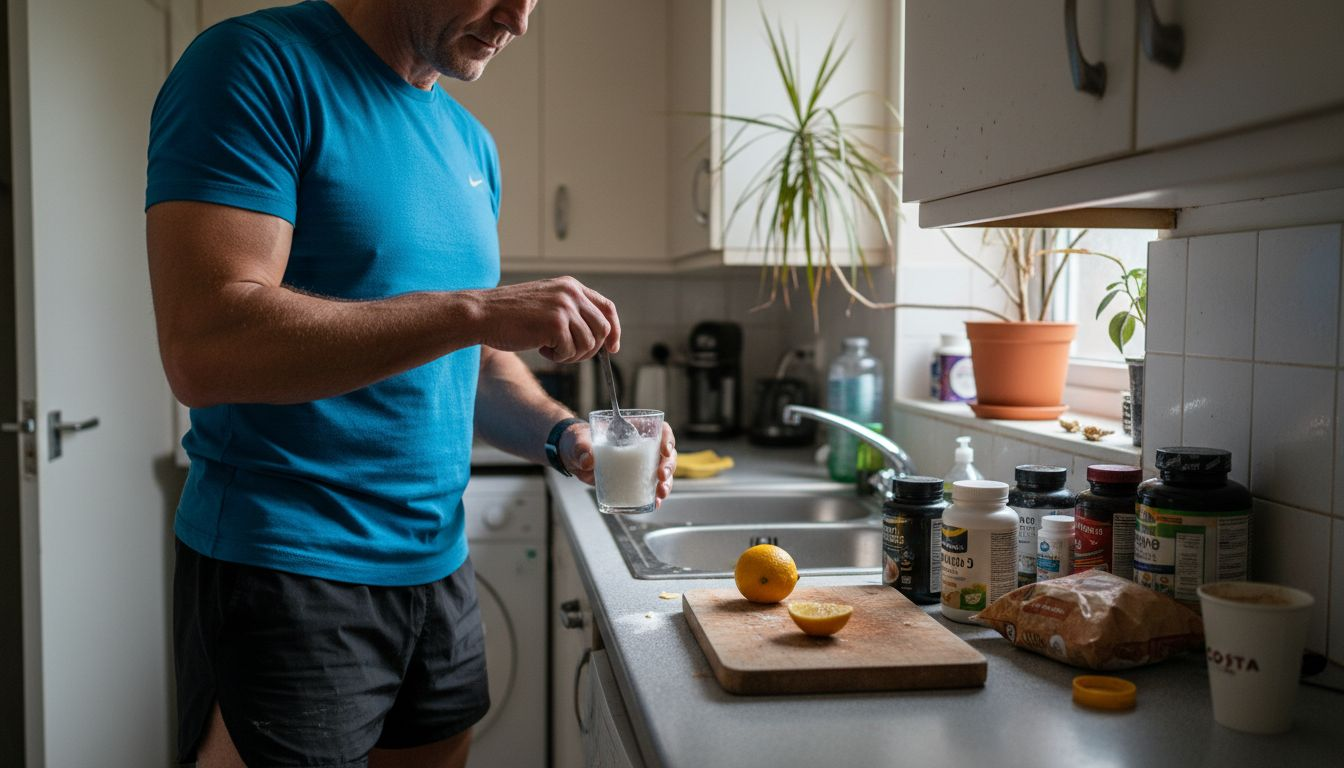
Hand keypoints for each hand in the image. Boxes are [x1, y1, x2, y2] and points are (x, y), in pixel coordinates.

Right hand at [470, 276, 619, 362]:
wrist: (483, 314)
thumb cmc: (510, 314)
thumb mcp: (546, 302)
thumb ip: (570, 312)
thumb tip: (598, 337)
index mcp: (571, 286)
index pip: (607, 307)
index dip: (614, 330)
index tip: (612, 348)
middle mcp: (571, 294)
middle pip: (602, 330)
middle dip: (590, 349)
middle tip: (567, 354)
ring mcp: (564, 308)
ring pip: (588, 344)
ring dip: (571, 355)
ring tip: (550, 349)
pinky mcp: (555, 324)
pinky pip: (570, 351)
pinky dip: (557, 357)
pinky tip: (541, 348)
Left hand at [559, 422, 677, 507]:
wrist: (573, 457)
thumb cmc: (579, 441)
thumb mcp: (578, 441)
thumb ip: (582, 448)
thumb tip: (588, 460)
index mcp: (635, 430)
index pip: (660, 430)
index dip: (667, 439)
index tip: (665, 451)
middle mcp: (642, 447)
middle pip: (666, 454)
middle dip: (668, 466)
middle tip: (661, 476)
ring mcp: (639, 465)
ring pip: (662, 473)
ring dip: (666, 484)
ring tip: (660, 494)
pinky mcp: (633, 480)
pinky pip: (649, 488)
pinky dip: (654, 497)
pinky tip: (655, 503)